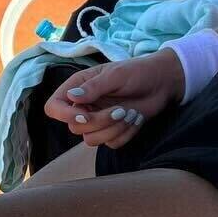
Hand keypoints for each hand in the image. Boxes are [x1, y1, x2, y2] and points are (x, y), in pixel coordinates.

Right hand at [43, 51, 182, 148]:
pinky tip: (137, 119)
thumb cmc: (138, 72)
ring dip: (114, 129)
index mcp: (78, 87)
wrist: (163, 82)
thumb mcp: (116, 75)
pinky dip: (125, 134)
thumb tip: (72, 97)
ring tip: (131, 113)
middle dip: (100, 122)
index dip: (65, 115)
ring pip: (91, 140)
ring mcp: (98, 120)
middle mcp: (84, 105)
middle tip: (121, 109)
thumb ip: (94, 87)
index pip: (54, 107)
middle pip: (75, 127)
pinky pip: (111, 144)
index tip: (86, 115)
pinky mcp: (113, 131)